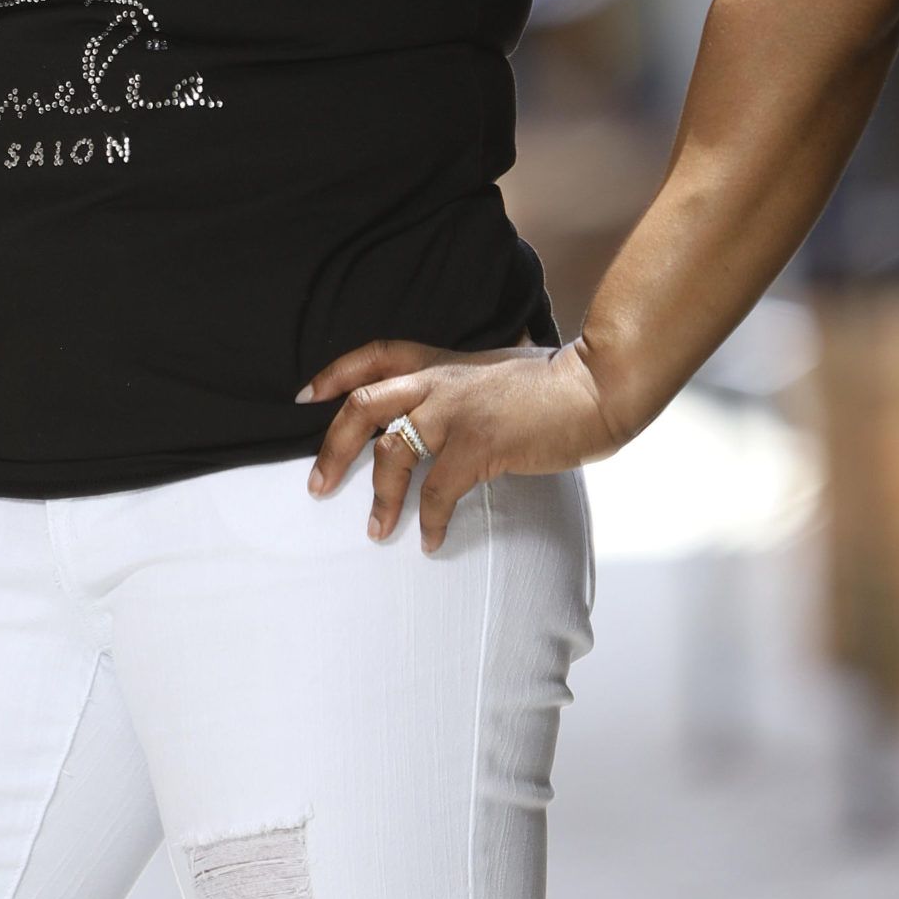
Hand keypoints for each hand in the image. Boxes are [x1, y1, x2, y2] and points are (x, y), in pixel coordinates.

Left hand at [298, 334, 627, 554]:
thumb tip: (476, 374)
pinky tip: (431, 541)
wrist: (592, 388)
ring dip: (379, 499)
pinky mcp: (477, 446)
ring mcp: (454, 413)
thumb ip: (474, 373)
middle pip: (363, 407)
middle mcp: (438, 382)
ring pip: (391, 454)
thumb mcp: (500, 364)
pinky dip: (431, 521)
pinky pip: (438, 492)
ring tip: (375, 531)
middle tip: (318, 486)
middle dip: (333, 448)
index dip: (335, 374)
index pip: (373, 357)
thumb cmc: (553, 380)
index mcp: (441, 362)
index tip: (305, 396)